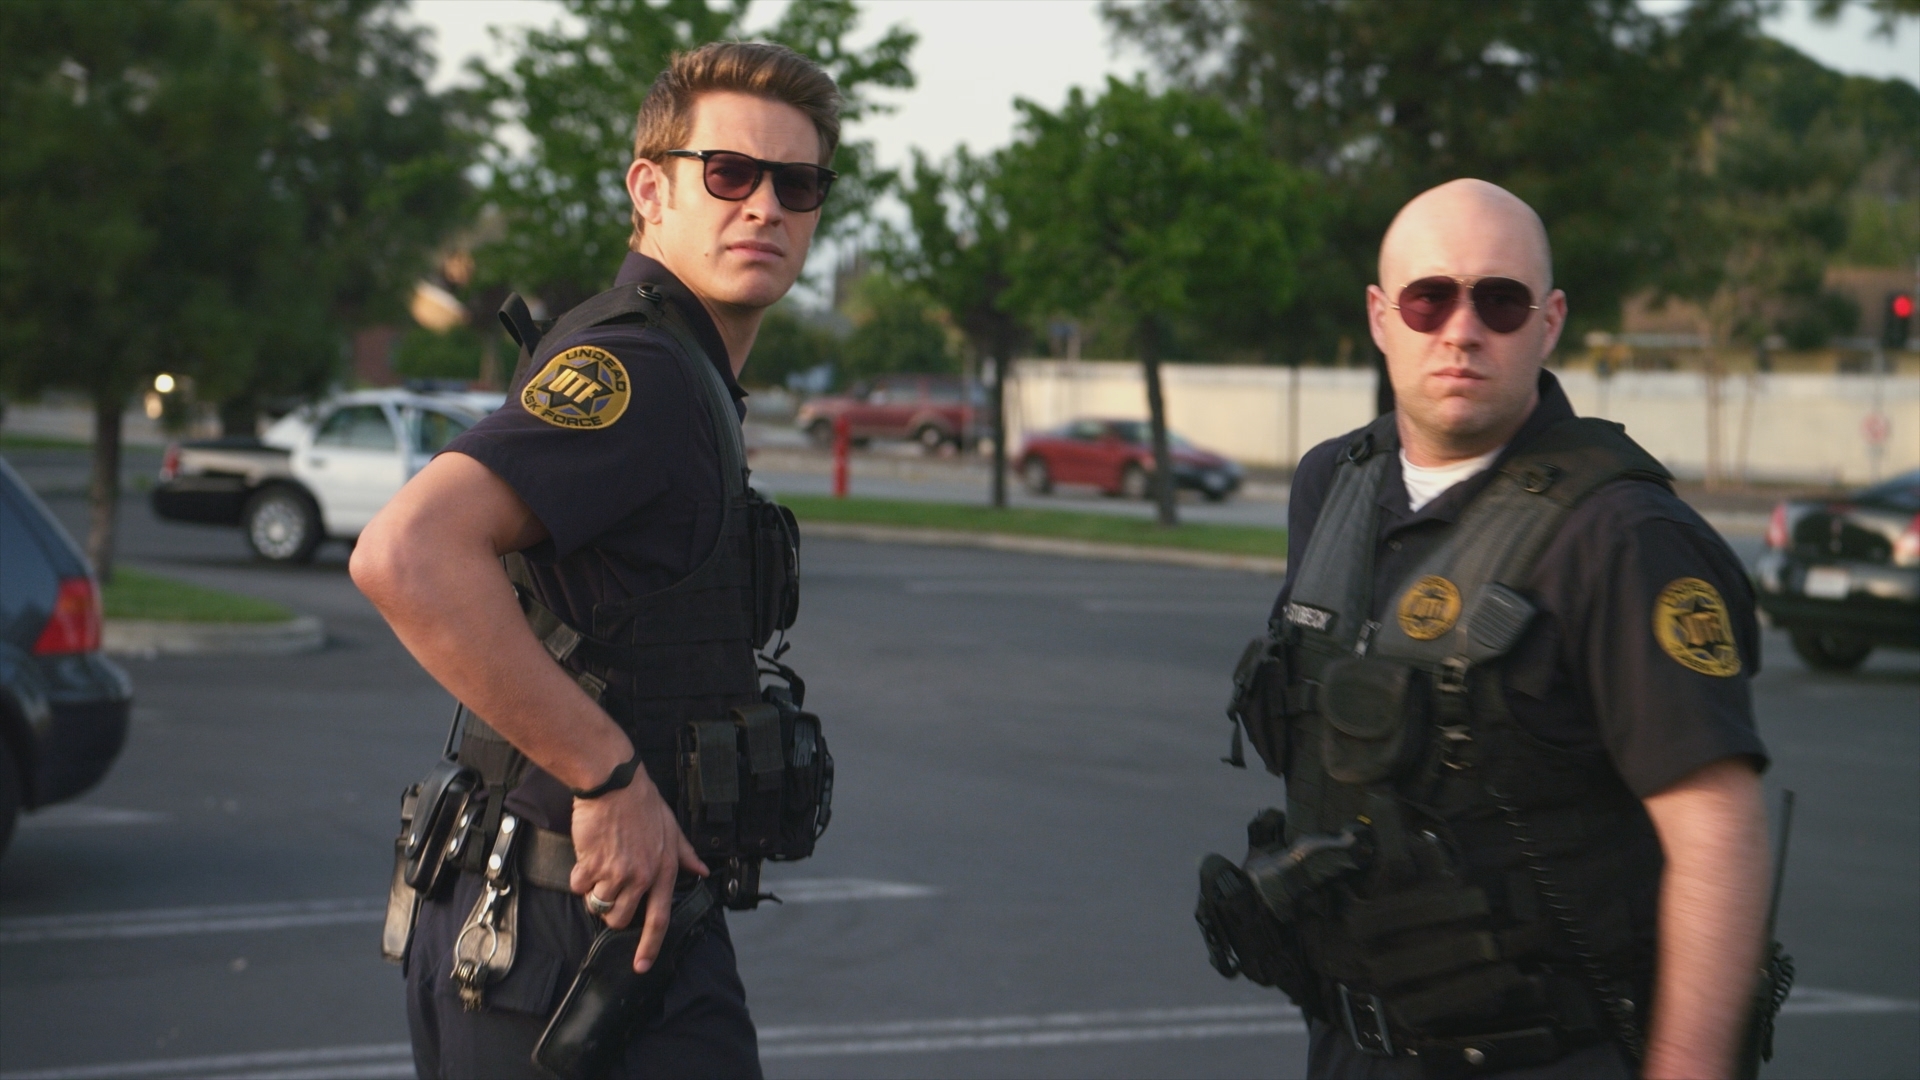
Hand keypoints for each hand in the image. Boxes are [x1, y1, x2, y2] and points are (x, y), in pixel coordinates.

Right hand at [568, 775, 708, 972]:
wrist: (615, 784)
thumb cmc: (643, 804)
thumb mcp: (672, 828)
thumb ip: (685, 854)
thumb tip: (701, 870)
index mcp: (663, 870)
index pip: (659, 918)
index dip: (650, 945)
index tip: (642, 965)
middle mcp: (642, 877)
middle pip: (620, 919)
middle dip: (611, 911)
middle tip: (609, 889)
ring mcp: (617, 872)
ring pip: (599, 906)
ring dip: (594, 893)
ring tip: (598, 869)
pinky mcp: (593, 864)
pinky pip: (578, 887)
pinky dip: (578, 877)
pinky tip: (586, 858)